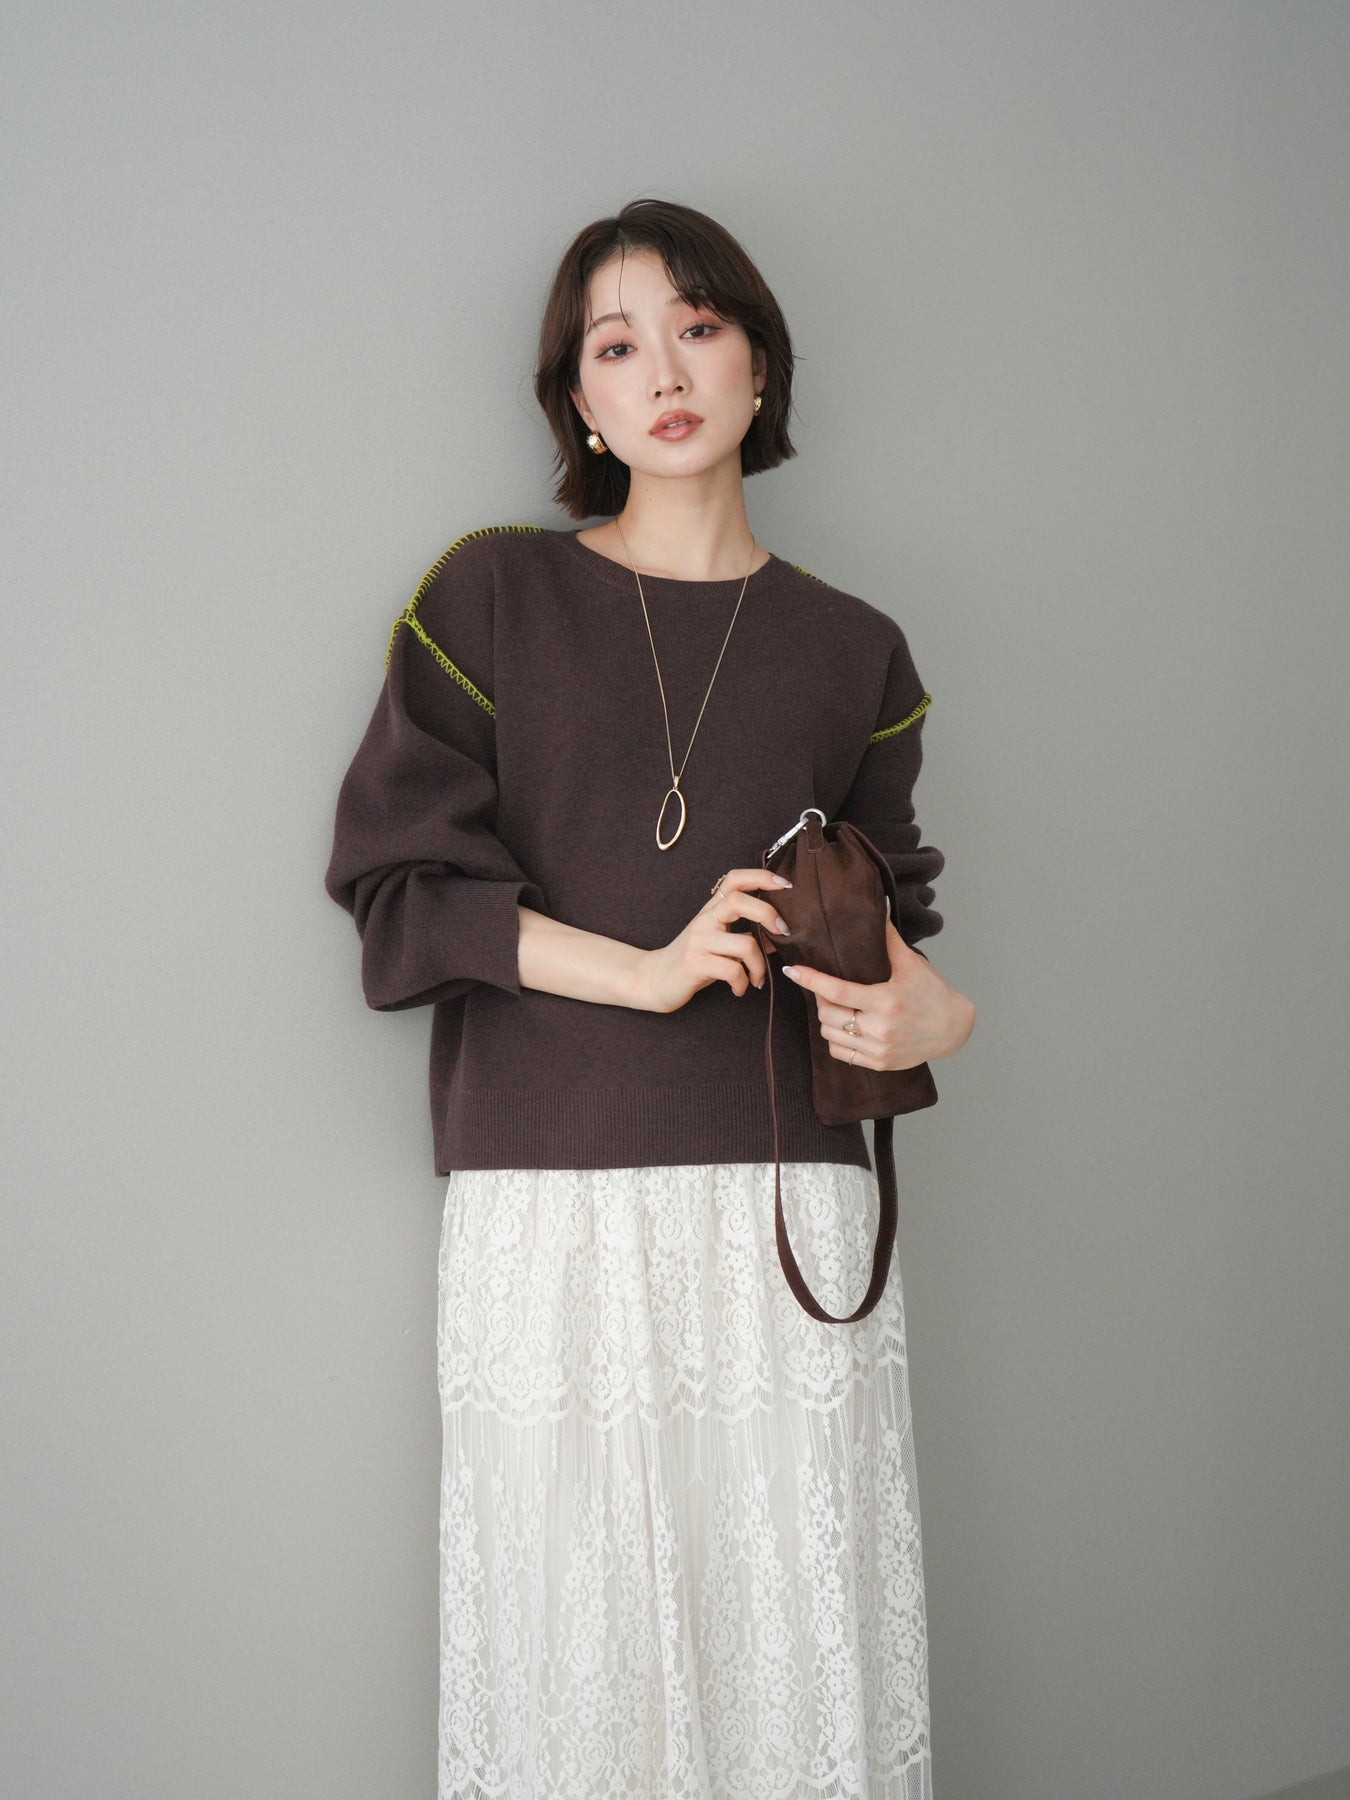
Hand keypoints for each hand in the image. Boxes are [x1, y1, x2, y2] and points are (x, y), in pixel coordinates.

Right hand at [635, 867, 794, 1013]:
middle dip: (768, 915)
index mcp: (711, 910)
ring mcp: (698, 941)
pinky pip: (733, 971)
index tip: (785, 885)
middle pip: (739, 901)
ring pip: (744, 944)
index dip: (761, 876)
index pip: (734, 879)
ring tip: (757, 979)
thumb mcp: (719, 943)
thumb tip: (780, 935)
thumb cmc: (695, 960)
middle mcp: (704, 920)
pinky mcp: (695, 964)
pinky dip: (743, 983)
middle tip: (783, 932)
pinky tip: (740, 989)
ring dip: (759, 966)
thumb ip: (745, 934)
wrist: (655, 979)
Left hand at [782, 916, 975, 1065]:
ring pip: (830, 1034)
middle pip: (828, 1014)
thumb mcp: (912, 964)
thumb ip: (889, 938)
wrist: (953, 1029)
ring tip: (836, 1006)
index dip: (811, 980)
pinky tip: (844, 1027)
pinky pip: (841, 1053)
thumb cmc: (932, 993)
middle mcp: (880, 1028)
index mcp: (885, 1001)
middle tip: (825, 988)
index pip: (837, 991)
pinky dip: (836, 1039)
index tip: (793, 970)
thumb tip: (880, 905)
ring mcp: (878, 1049)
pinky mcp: (879, 1063)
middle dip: (821, 998)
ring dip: (827, 1019)